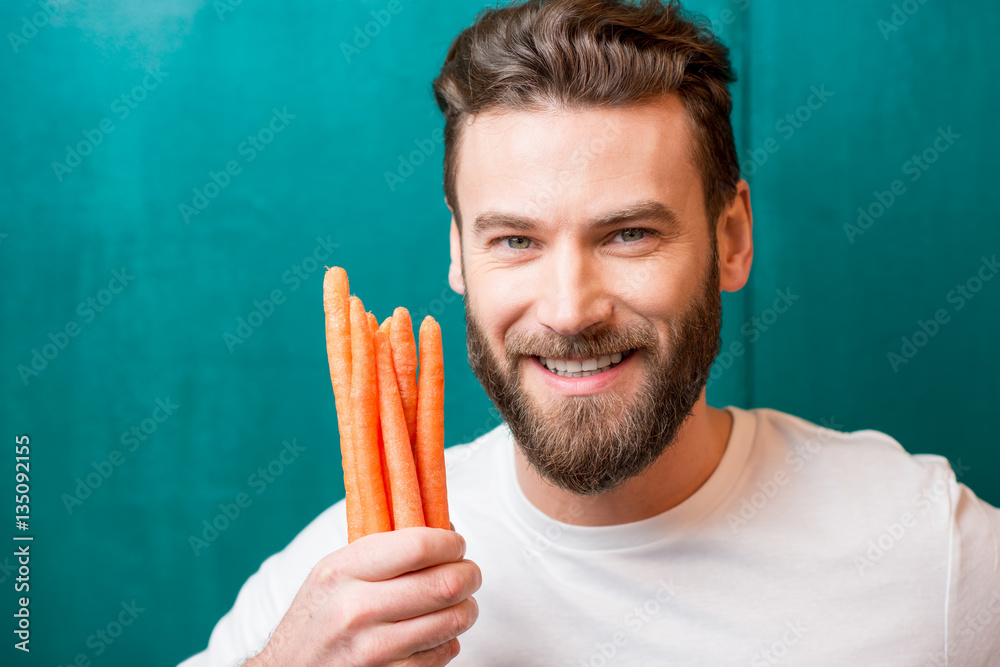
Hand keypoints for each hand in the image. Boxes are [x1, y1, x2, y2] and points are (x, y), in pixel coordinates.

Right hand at [248, 526, 480, 665]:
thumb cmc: (317, 617)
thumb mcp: (333, 572)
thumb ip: (381, 549)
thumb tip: (441, 526)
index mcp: (342, 571)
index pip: (417, 546)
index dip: (450, 543)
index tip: (456, 544)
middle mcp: (356, 610)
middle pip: (444, 585)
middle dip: (469, 575)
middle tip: (469, 573)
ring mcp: (372, 650)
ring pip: (451, 621)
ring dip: (466, 609)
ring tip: (459, 603)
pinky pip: (442, 655)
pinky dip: (448, 641)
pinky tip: (434, 634)